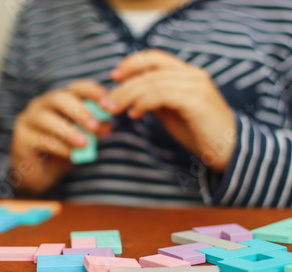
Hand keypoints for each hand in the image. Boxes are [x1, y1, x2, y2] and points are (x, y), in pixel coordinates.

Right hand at [10, 80, 111, 194]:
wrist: (39, 176)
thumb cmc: (62, 152)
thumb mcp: (83, 141)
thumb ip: (94, 131)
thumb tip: (108, 124)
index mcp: (59, 100)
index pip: (76, 88)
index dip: (92, 92)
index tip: (108, 104)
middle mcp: (41, 105)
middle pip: (59, 98)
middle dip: (79, 110)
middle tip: (95, 126)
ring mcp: (28, 120)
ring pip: (47, 119)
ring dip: (68, 131)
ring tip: (84, 143)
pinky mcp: (21, 139)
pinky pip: (40, 139)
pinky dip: (59, 147)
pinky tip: (71, 155)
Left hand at [101, 50, 235, 171]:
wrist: (228, 150)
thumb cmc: (199, 132)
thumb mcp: (171, 112)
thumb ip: (155, 99)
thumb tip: (131, 96)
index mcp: (187, 74)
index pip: (155, 58)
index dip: (132, 63)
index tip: (113, 76)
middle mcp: (192, 74)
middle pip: (149, 71)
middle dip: (122, 86)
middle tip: (105, 101)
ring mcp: (195, 86)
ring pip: (152, 82)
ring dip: (127, 96)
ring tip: (112, 109)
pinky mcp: (196, 100)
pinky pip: (162, 95)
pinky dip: (143, 102)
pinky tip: (134, 114)